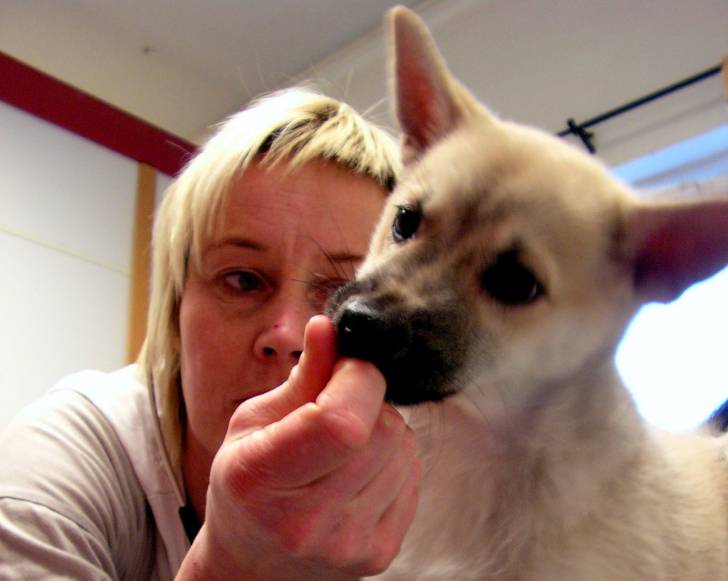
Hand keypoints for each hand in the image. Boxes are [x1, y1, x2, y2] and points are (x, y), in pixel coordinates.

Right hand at [178, 315, 419, 580]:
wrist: (254, 565)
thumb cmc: (245, 485)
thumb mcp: (253, 422)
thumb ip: (301, 376)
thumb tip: (328, 325)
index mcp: (260, 478)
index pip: (342, 422)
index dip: (357, 378)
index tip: (345, 366)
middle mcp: (307, 521)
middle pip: (381, 430)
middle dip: (369, 398)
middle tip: (341, 401)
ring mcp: (348, 542)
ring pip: (402, 447)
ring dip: (383, 427)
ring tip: (345, 442)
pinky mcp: (380, 552)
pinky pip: (411, 473)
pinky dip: (392, 455)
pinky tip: (359, 466)